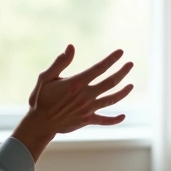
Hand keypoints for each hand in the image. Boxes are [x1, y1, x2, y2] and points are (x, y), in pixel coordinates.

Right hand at [13, 45, 134, 159]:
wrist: (39, 123)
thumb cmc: (41, 98)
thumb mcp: (45, 77)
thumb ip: (60, 62)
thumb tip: (71, 47)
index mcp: (76, 83)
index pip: (99, 68)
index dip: (111, 59)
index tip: (121, 52)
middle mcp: (85, 96)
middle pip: (110, 82)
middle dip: (122, 72)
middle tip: (130, 64)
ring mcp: (88, 109)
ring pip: (111, 99)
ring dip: (123, 92)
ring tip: (131, 85)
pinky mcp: (87, 120)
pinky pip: (105, 120)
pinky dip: (115, 119)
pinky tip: (123, 116)